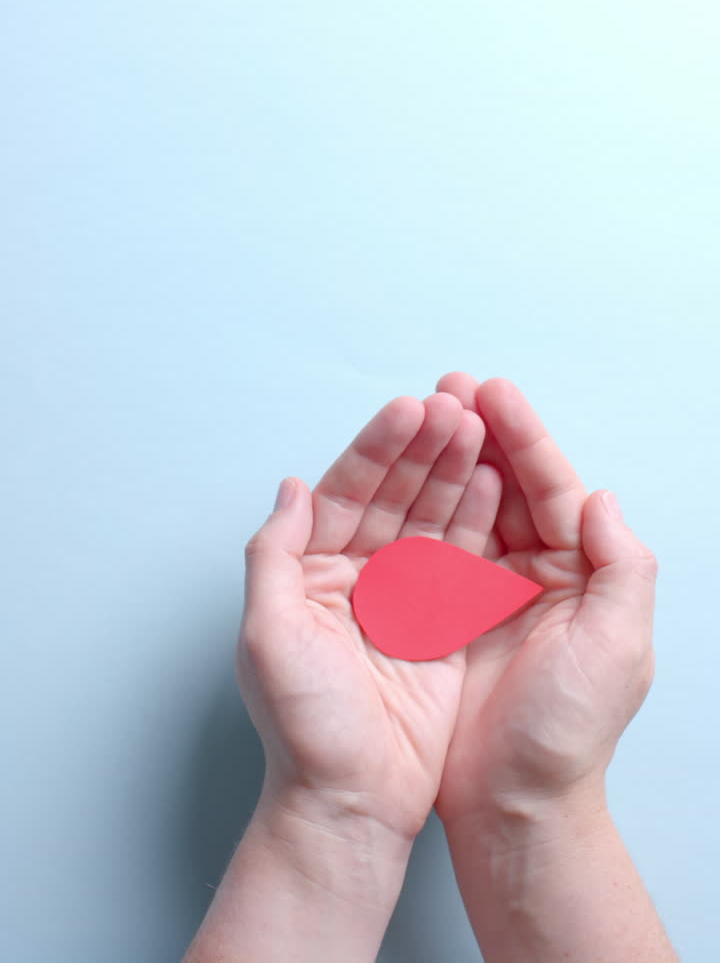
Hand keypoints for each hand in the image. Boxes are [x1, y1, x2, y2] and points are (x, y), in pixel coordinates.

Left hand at [236, 392, 488, 843]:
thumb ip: (273, 553)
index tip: (409, 409)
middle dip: (423, 449)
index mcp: (311, 571)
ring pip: (431, 517)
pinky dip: (479, 521)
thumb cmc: (303, 728)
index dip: (377, 448)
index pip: (345, 491)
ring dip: (454, 472)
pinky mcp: (441, 623)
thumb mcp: (268, 633)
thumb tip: (291, 484)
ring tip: (479, 429)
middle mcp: (357, 575)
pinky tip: (495, 484)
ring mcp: (402, 597)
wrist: (350, 802)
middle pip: (393, 495)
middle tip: (455, 407)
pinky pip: (462, 560)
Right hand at [431, 374, 657, 825]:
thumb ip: (622, 568)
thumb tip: (602, 499)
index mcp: (584, 574)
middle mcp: (542, 573)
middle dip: (483, 432)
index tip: (492, 393)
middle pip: (512, 484)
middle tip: (451, 387)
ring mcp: (494, 589)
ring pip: (473, 504)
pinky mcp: (452, 610)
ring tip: (427, 412)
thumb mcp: (617, 649)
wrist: (514, 806)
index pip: (554, 487)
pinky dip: (427, 505)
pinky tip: (410, 474)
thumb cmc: (566, 735)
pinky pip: (439, 543)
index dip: (524, 437)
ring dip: (452, 457)